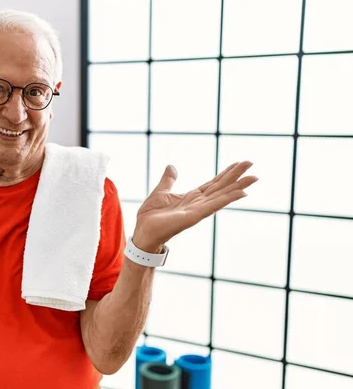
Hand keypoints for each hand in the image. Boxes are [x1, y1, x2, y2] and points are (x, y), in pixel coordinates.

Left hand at [132, 161, 257, 252]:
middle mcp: (198, 203)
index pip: (213, 183)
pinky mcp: (194, 217)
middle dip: (236, 175)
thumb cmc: (150, 216)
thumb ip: (168, 180)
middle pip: (221, 187)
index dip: (226, 173)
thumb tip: (172, 166)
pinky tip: (241, 192)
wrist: (142, 232)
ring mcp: (198, 210)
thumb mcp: (160, 191)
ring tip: (253, 177)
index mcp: (192, 197)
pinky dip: (227, 198)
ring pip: (221, 195)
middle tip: (251, 163)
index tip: (239, 163)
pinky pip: (213, 206)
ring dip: (238, 186)